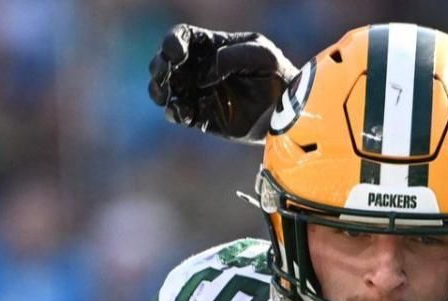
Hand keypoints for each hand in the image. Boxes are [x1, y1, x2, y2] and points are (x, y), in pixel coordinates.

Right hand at [148, 24, 293, 140]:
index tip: (176, 54)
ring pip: (165, 88)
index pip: (182, 38)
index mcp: (211, 46)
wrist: (288, 111)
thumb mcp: (262, 55)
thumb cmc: (277, 75)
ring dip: (159, 90)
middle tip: (165, 76)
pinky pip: (178, 113)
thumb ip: (232, 56)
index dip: (172, 43)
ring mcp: (198, 92)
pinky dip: (175, 112)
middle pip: (165, 62)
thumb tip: (204, 74)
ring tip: (168, 95)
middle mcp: (199, 68)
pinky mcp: (201, 116)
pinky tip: (185, 113)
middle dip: (159, 67)